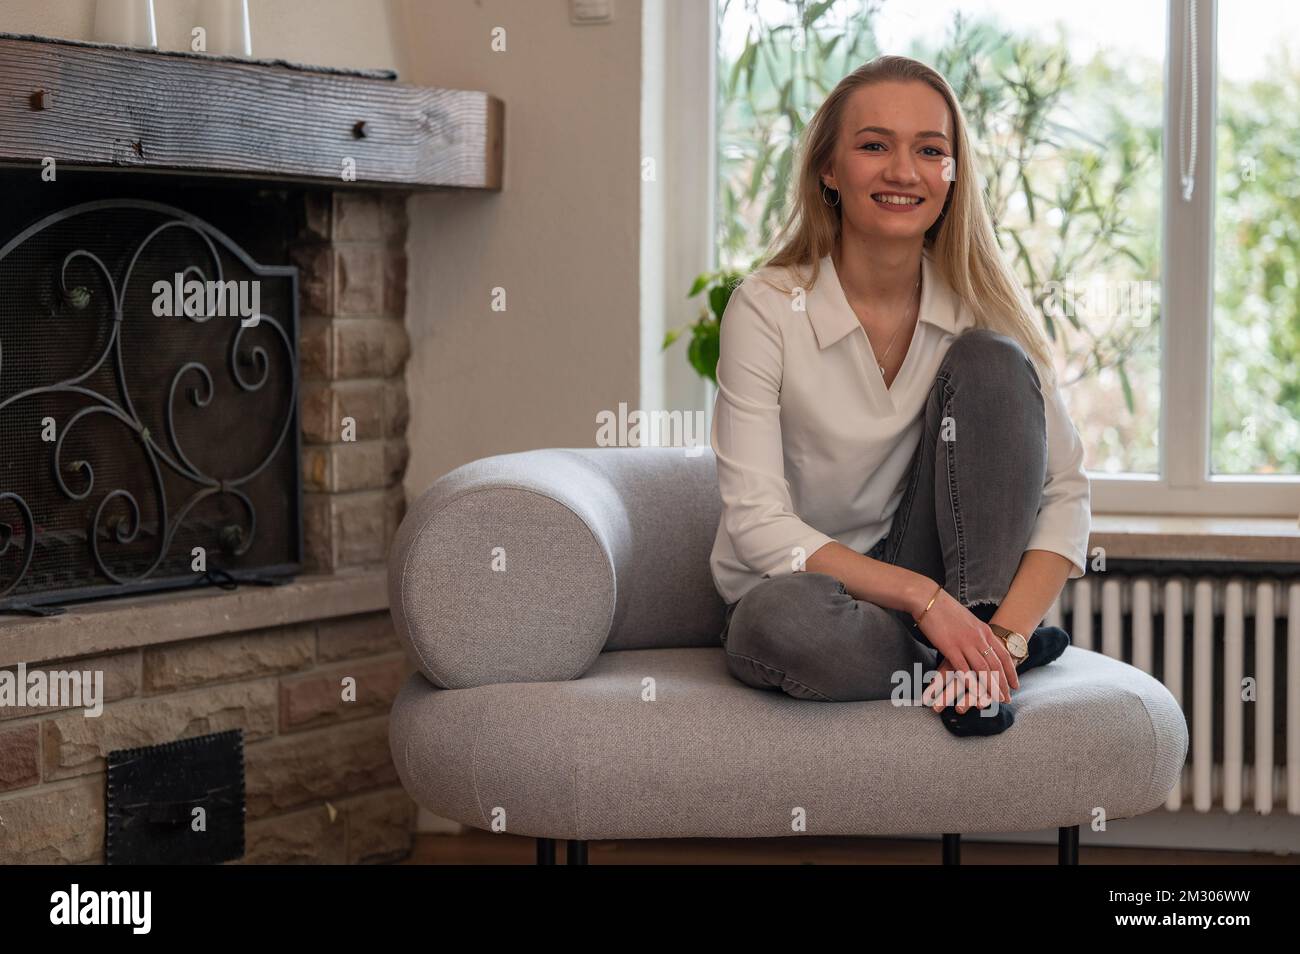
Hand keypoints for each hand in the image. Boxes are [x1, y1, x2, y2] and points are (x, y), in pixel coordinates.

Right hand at [913, 586, 1018, 707]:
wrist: (927, 598)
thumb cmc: (943, 608)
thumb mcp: (967, 619)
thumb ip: (975, 632)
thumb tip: (979, 642)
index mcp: (984, 631)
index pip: (1004, 655)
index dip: (1011, 672)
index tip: (1015, 685)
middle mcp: (979, 638)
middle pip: (996, 665)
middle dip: (1003, 684)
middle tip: (1007, 699)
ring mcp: (965, 643)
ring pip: (983, 669)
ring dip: (990, 687)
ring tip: (995, 700)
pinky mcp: (950, 647)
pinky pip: (963, 669)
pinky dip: (970, 683)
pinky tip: (974, 693)